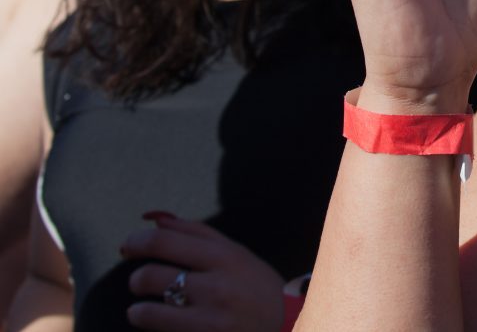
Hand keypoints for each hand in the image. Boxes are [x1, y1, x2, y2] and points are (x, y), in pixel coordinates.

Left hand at [122, 212, 285, 331]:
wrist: (287, 326)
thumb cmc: (256, 286)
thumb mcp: (235, 253)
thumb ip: (194, 232)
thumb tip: (152, 217)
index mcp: (225, 258)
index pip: (165, 241)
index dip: (136, 241)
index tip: (128, 246)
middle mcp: (217, 289)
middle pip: (150, 276)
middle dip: (136, 280)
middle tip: (141, 282)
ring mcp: (210, 321)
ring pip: (147, 313)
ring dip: (138, 311)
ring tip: (144, 311)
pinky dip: (156, 329)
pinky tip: (166, 326)